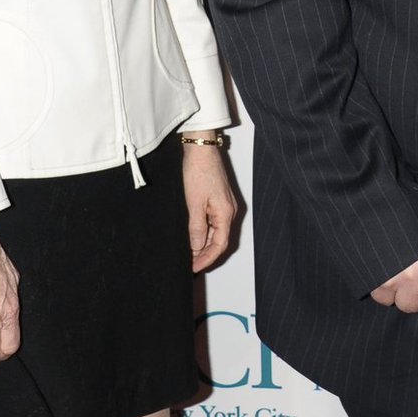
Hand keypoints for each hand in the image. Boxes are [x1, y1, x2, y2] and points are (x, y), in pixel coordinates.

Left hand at [181, 136, 239, 272]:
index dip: (207, 259)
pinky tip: (192, 235)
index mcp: (226, 213)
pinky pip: (213, 222)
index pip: (220, 245)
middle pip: (220, 240)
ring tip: (188, 252)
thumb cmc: (198, 171)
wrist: (201, 148)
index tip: (194, 267)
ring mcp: (225, 205)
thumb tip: (196, 247)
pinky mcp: (218, 199)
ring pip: (216, 232)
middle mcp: (230, 211)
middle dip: (205, 254)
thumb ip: (196, 227)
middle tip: (189, 264)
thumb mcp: (193, 203)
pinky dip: (203, 231)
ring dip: (203, 243)